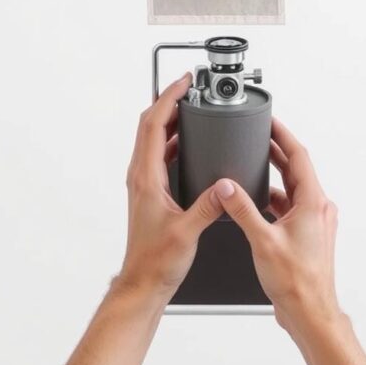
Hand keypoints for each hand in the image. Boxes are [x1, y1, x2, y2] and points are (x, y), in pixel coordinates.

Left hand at [118, 74, 224, 297]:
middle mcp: (140, 176)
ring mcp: (144, 182)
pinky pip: (158, 155)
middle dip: (169, 102)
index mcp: (146, 177)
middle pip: (149, 125)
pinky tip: (189, 143)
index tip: (183, 84)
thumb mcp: (188, 231)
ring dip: (169, 119)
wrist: (143, 280)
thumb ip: (208, 206)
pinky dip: (172, 140)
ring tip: (191, 108)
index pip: (152, 125)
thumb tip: (224, 186)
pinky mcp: (150, 191)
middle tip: (190, 89)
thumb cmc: (156, 260)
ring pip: (152, 139)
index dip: (167, 99)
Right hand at [213, 119, 339, 330]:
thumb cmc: (296, 282)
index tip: (270, 120)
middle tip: (257, 136)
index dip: (283, 135)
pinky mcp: (306, 234)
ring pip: (292, 188)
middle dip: (275, 151)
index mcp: (313, 203)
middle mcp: (318, 209)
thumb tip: (227, 186)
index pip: (299, 156)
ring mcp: (314, 222)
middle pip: (296, 169)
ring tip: (253, 164)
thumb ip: (241, 208)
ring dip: (274, 175)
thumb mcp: (261, 239)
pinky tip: (257, 201)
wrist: (309, 311)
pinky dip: (274, 197)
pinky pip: (290, 205)